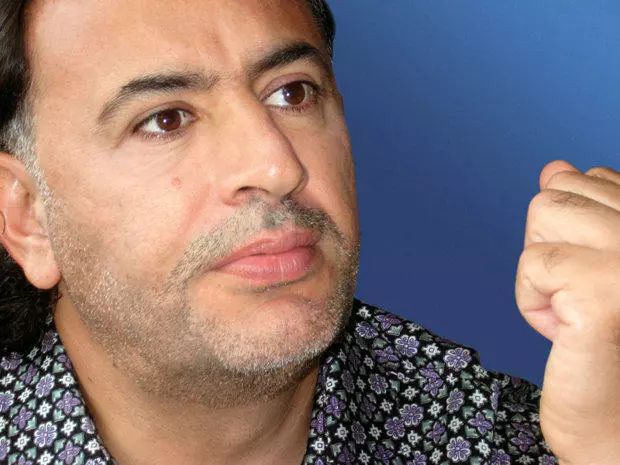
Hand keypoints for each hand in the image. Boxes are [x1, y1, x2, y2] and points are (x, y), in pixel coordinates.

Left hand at [516, 160, 619, 464]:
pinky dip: (534, 302)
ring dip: (543, 273)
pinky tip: (568, 332)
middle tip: (586, 297)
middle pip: (558, 194)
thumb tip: (554, 167)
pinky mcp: (607, 292)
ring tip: (580, 311)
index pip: (591, 179)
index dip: (574, 231)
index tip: (597, 276)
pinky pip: (533, 264)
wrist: (619, 430)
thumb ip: (585, 213)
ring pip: (542, 216)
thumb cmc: (610, 349)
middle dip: (553, 248)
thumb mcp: (596, 265)